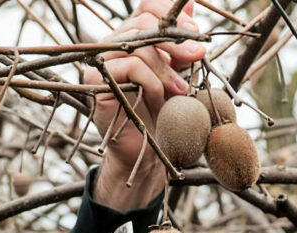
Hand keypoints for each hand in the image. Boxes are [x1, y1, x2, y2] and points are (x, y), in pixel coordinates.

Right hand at [84, 0, 206, 210]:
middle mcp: (116, 45)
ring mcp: (104, 62)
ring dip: (167, 68)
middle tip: (198, 57)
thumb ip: (183, 46)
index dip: (173, 15)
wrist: (151, 154)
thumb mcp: (181, 76)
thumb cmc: (166, 116)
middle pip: (144, 21)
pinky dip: (152, 82)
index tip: (197, 35)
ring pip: (138, 43)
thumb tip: (190, 7)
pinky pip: (130, 67)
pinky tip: (159, 101)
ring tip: (180, 92)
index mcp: (135, 39)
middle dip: (176, 41)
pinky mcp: (98, 82)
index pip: (148, 7)